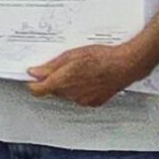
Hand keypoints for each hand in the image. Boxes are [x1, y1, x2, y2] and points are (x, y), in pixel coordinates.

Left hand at [25, 43, 146, 108]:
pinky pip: (80, 98)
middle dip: (54, 81)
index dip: (33, 84)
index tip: (33, 78)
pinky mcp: (93, 103)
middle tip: (64, 67)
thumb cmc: (101, 58)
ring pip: (67, 94)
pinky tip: (89, 79)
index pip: (37, 90)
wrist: (125, 65)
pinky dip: (81, 90)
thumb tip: (34, 73)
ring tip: (81, 71)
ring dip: (68, 85)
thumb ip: (50, 67)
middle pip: (53, 91)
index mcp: (62, 82)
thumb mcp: (71, 55)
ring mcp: (82, 100)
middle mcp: (70, 95)